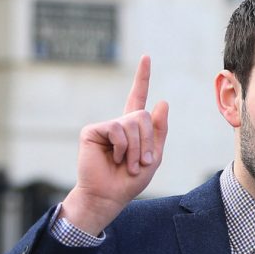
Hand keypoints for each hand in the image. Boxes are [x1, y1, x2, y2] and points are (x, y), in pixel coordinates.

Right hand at [63, 54, 169, 234]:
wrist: (109, 196)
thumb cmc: (130, 181)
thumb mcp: (154, 157)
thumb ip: (159, 131)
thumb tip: (162, 101)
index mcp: (132, 128)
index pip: (138, 98)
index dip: (142, 78)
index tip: (146, 57)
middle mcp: (118, 123)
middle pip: (144, 116)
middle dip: (148, 141)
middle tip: (142, 162)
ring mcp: (105, 126)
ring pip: (133, 122)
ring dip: (137, 148)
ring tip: (129, 164)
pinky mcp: (92, 130)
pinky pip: (118, 129)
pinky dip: (123, 147)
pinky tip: (115, 158)